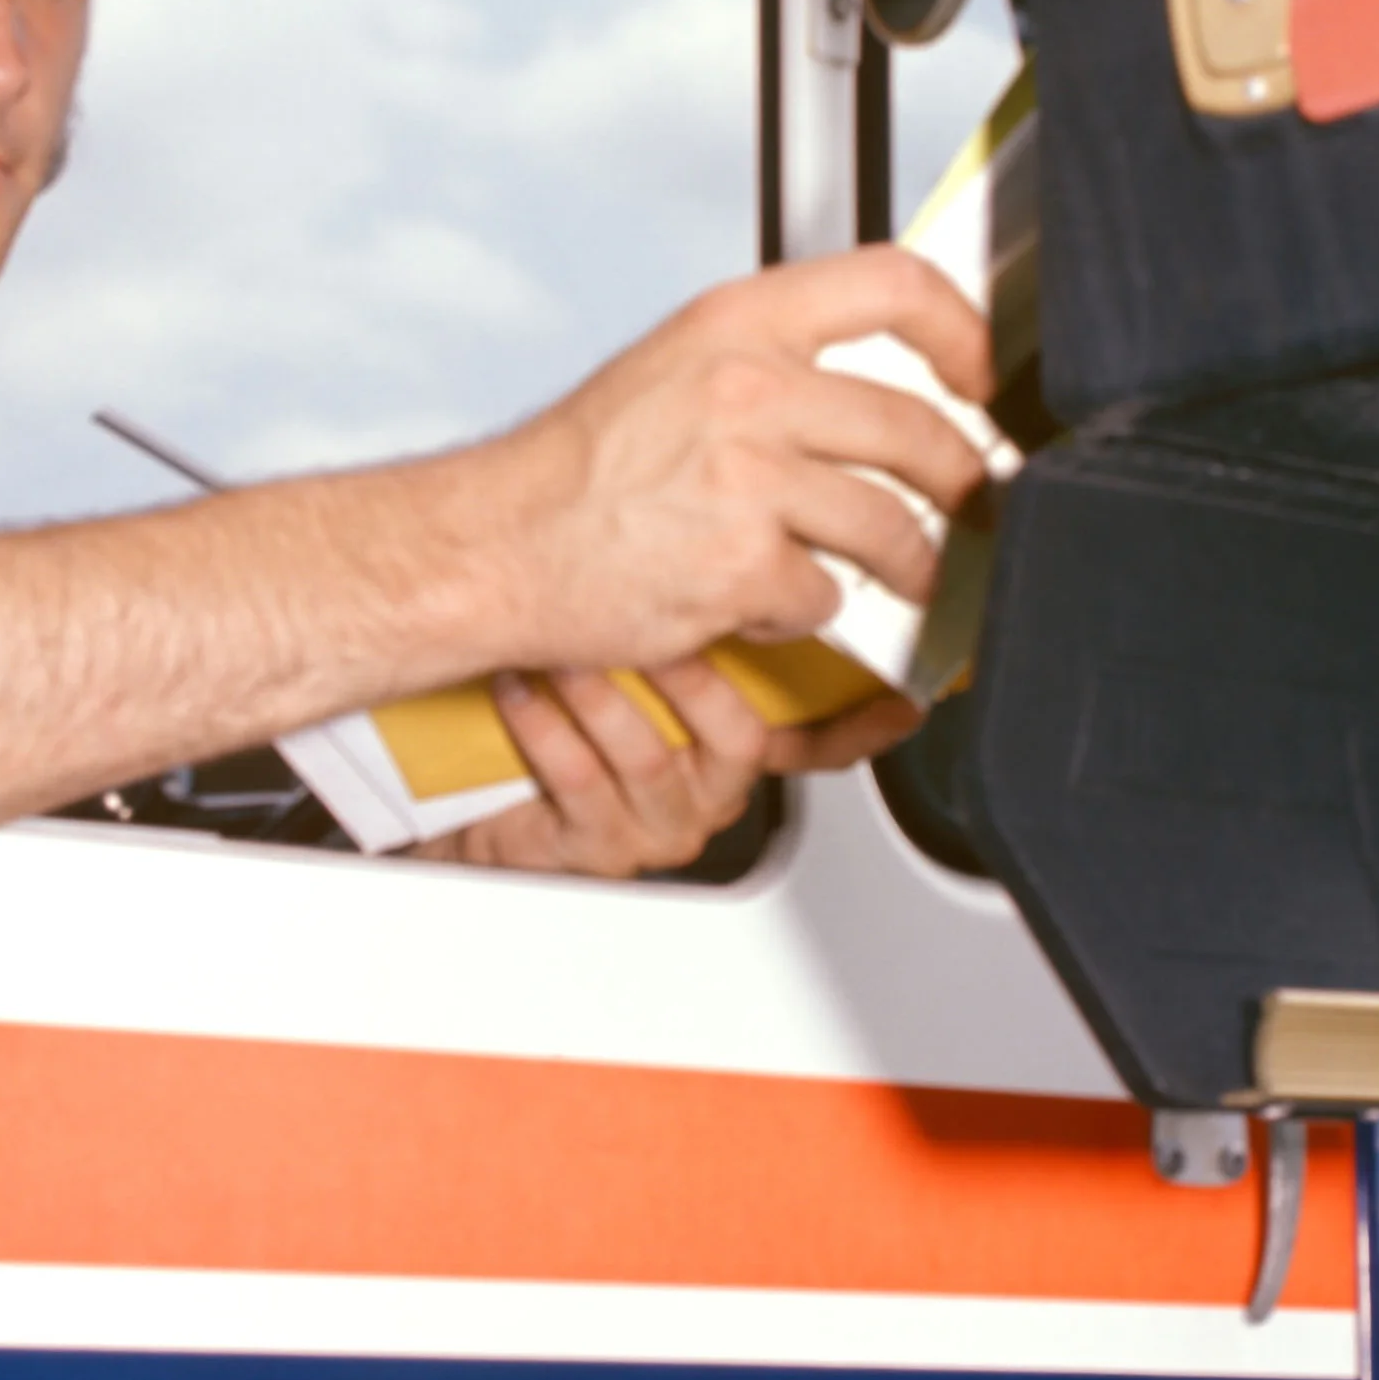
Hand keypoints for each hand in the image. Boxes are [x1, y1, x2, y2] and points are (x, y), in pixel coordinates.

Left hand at [434, 659, 922, 878]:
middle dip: (693, 675)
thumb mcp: (640, 659)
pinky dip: (549, 726)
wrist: (479, 787)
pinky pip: (582, 781)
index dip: (863, 722)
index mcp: (733, 751)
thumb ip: (700, 617)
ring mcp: (657, 825)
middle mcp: (708, 793)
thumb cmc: (565, 710)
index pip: (819, 738)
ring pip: (653, 757)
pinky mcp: (597, 847)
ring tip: (568, 647)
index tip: (899, 701)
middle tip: (657, 617)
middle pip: (741, 740)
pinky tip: (524, 686)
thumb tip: (746, 532)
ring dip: (606, 694)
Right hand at [466, 247, 996, 677]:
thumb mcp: (675, 368)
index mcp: (737, 323)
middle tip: (971, 505)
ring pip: (892, 526)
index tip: (983, 378)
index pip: (894, 286)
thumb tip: (869, 386)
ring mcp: (747, 480)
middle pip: (918, 428)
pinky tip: (761, 600)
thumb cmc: (577, 469)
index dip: (964, 330)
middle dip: (965, 483)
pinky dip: (804, 610)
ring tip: (902, 577)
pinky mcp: (740, 567)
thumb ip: (772, 363)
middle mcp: (748, 389)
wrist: (496, 545)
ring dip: (911, 565)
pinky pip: (826, 597)